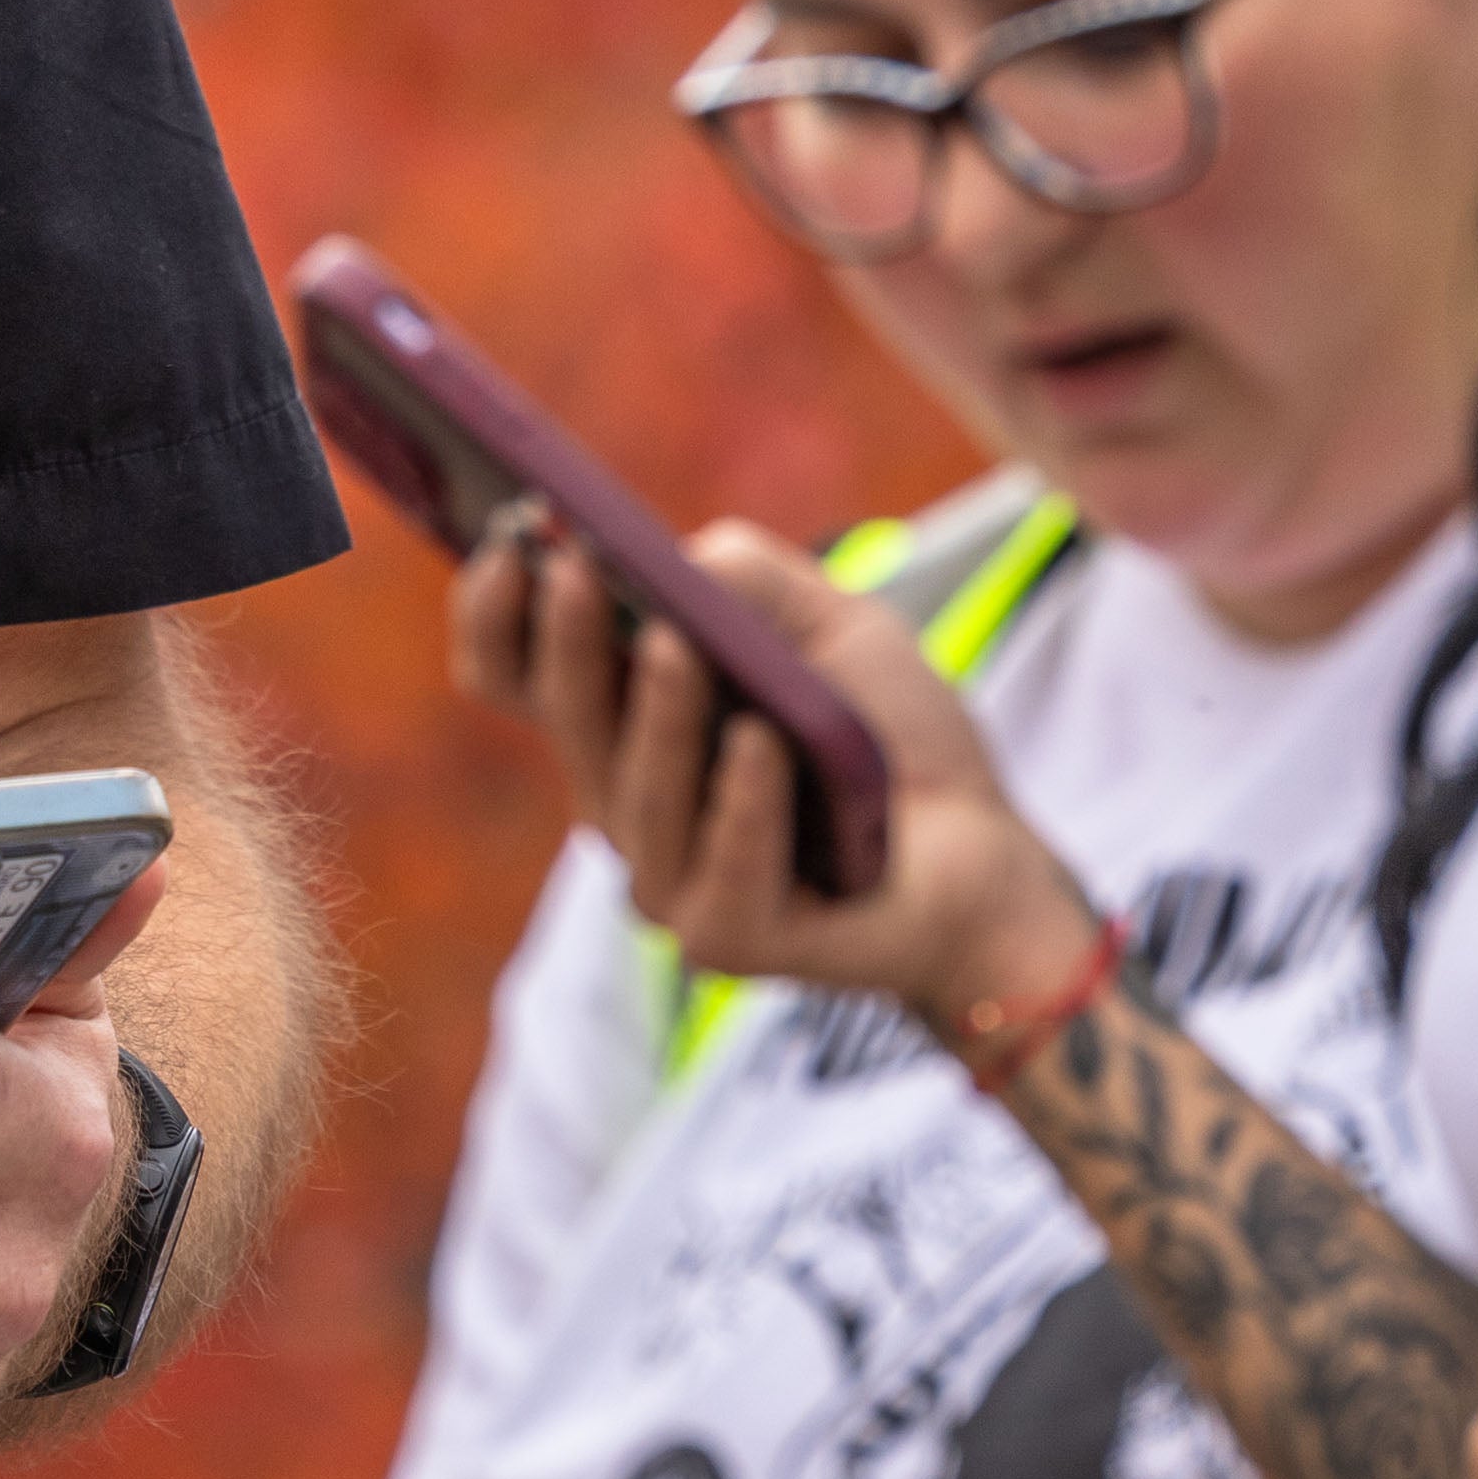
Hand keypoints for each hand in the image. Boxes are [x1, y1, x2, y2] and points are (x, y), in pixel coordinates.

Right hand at [458, 510, 1100, 1040]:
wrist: (986, 849)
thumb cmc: (889, 732)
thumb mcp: (830, 623)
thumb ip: (752, 578)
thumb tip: (676, 557)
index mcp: (623, 725)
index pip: (513, 675)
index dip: (491, 613)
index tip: (510, 542)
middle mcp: (625, 806)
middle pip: (563, 724)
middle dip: (565, 643)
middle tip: (575, 567)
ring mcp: (671, 880)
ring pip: (635, 798)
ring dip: (657, 717)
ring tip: (680, 644)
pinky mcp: (731, 936)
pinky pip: (725, 866)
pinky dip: (745, 802)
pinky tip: (764, 746)